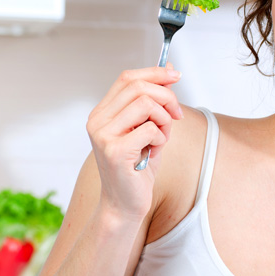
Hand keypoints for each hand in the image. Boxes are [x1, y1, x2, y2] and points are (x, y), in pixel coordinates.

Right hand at [86, 66, 182, 220]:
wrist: (125, 205)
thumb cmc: (137, 168)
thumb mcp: (149, 128)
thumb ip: (156, 101)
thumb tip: (169, 70)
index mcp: (102, 113)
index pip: (128, 78)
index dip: (155, 72)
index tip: (176, 75)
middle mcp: (97, 121)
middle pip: (139, 86)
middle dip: (167, 97)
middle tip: (177, 115)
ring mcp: (103, 135)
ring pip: (146, 104)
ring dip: (164, 120)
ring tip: (161, 139)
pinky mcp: (115, 151)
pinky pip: (150, 129)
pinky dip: (161, 139)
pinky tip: (153, 153)